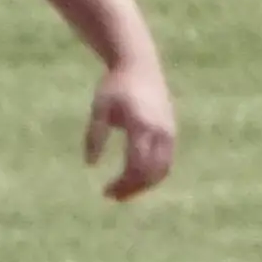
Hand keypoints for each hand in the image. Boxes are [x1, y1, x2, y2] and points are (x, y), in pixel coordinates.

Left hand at [83, 53, 177, 201]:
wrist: (140, 65)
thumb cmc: (115, 86)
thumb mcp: (99, 108)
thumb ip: (94, 136)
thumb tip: (90, 164)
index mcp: (141, 125)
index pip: (136, 165)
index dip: (122, 184)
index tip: (105, 192)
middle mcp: (160, 130)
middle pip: (151, 172)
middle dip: (132, 189)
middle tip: (111, 196)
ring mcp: (169, 131)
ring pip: (163, 169)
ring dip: (144, 185)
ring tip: (123, 192)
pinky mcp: (172, 131)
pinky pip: (166, 160)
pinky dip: (153, 175)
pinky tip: (135, 179)